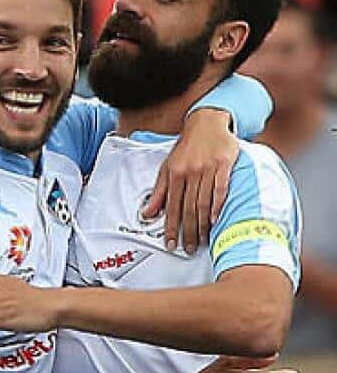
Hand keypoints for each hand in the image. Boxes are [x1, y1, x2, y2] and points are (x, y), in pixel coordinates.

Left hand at [143, 109, 237, 253]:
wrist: (206, 123)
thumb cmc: (186, 149)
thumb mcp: (167, 168)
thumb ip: (159, 192)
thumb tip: (147, 214)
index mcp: (174, 174)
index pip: (171, 207)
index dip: (171, 228)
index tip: (170, 244)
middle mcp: (190, 172)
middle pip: (188, 208)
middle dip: (187, 231)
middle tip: (188, 249)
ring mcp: (208, 168)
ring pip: (203, 202)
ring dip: (202, 224)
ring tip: (201, 241)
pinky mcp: (224, 164)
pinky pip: (221, 188)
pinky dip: (217, 205)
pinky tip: (215, 220)